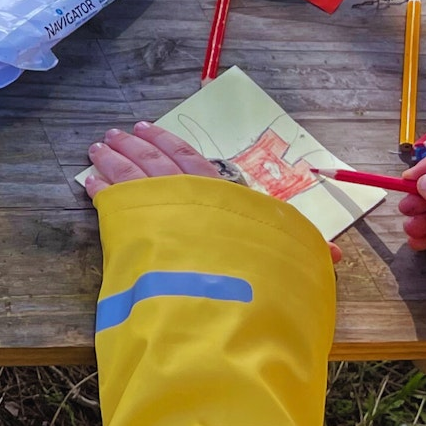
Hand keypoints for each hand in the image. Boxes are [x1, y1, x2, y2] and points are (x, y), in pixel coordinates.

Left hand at [86, 121, 342, 261]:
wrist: (222, 295)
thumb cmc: (257, 273)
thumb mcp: (286, 257)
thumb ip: (302, 251)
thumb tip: (337, 255)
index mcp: (222, 194)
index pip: (192, 162)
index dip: (170, 145)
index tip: (150, 130)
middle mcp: (186, 193)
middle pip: (155, 161)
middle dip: (135, 145)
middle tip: (116, 134)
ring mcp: (154, 207)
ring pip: (129, 173)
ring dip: (112, 158)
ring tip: (97, 148)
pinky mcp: (128, 226)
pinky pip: (110, 199)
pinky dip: (99, 186)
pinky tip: (88, 180)